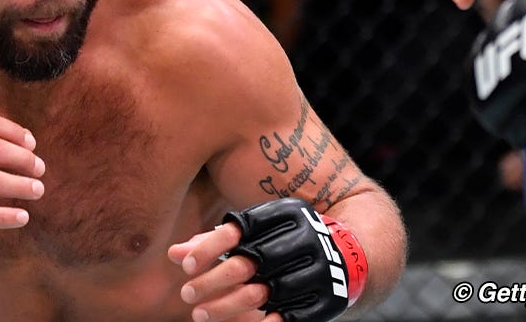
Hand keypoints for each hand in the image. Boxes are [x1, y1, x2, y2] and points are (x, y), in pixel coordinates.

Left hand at [170, 198, 366, 321]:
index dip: (209, 247)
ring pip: (264, 293)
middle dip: (213, 282)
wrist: (353, 254)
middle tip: (186, 295)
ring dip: (227, 307)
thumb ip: (215, 242)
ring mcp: (319, 269)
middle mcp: (304, 238)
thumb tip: (172, 254)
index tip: (184, 265)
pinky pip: (289, 315)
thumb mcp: (257, 232)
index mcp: (286, 214)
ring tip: (200, 315)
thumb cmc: (287, 241)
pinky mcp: (327, 298)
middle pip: (249, 264)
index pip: (240, 229)